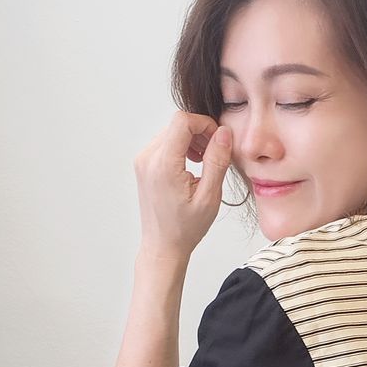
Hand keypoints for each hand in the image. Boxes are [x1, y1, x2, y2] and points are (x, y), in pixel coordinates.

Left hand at [134, 110, 232, 260]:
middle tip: (215, 153)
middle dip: (200, 133)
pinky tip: (192, 165)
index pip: (182, 121)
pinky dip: (182, 148)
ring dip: (192, 140)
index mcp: (163, 165)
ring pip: (172, 132)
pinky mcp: (144, 164)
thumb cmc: (184, 228)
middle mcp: (148, 158)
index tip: (218, 139)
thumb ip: (216, 161)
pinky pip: (165, 143)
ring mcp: (143, 161)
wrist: (163, 246)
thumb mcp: (209, 196)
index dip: (204, 124)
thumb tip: (223, 133)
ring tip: (204, 161)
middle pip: (177, 125)